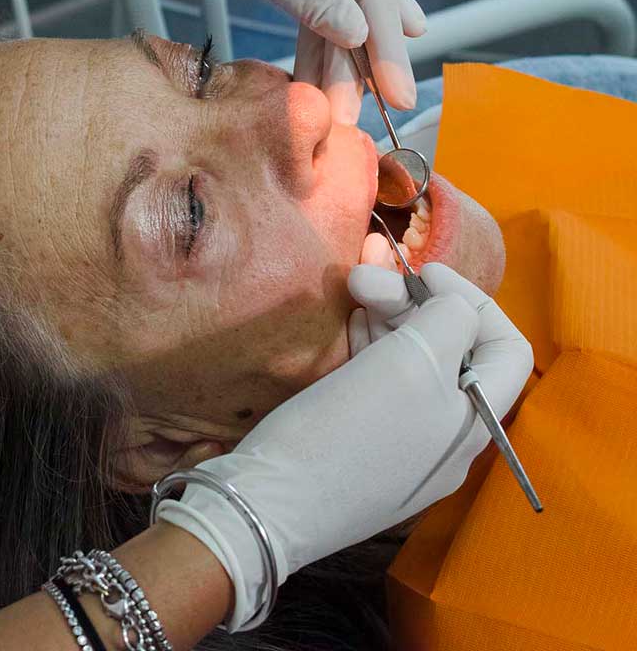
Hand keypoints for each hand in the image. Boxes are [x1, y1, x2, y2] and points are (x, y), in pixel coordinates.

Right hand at [156, 262, 532, 631]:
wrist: (268, 503)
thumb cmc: (346, 431)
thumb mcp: (411, 363)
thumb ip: (448, 322)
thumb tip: (452, 306)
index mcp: (475, 423)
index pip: (507, 348)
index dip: (472, 298)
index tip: (421, 271)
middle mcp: (450, 437)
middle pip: (454, 351)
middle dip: (414, 303)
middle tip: (363, 278)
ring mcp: (407, 445)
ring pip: (415, 363)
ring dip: (389, 318)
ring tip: (352, 292)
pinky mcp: (365, 447)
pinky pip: (383, 385)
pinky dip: (371, 347)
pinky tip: (347, 328)